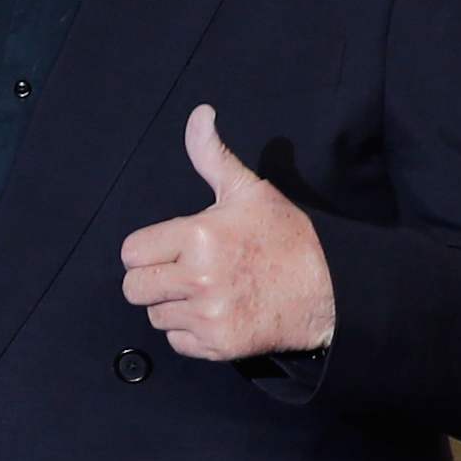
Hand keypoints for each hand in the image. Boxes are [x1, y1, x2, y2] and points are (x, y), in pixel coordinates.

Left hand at [118, 106, 332, 360]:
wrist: (329, 289)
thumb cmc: (286, 238)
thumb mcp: (250, 191)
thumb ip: (212, 156)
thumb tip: (200, 114)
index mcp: (199, 236)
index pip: (131, 253)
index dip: (148, 250)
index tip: (169, 249)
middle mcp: (198, 278)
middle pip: (134, 289)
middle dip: (152, 280)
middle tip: (182, 272)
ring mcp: (208, 315)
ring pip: (155, 316)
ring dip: (172, 306)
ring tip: (205, 291)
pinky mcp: (218, 345)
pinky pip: (177, 342)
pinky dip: (190, 332)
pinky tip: (215, 313)